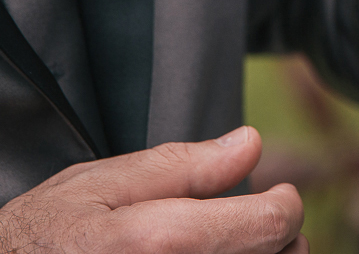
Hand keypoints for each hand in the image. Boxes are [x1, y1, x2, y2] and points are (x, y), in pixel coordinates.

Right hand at [0, 126, 304, 253]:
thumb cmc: (42, 240)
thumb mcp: (99, 186)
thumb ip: (182, 166)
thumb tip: (250, 144)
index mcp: (159, 243)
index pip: (271, 225)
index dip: (285, 204)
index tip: (277, 194)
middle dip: (279, 239)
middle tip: (259, 225)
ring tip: (240, 246)